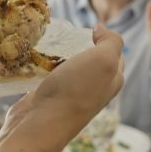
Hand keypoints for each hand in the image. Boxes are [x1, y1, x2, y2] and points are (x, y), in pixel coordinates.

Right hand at [0, 26, 122, 151]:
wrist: (43, 122)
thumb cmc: (76, 90)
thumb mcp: (104, 59)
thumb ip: (111, 41)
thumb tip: (101, 29)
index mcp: (112, 80)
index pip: (114, 53)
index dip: (103, 38)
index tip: (86, 30)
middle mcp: (94, 88)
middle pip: (90, 58)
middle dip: (80, 44)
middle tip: (66, 36)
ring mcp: (71, 94)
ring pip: (69, 66)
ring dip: (59, 54)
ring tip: (50, 44)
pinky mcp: (50, 96)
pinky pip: (50, 75)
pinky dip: (44, 65)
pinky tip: (36, 59)